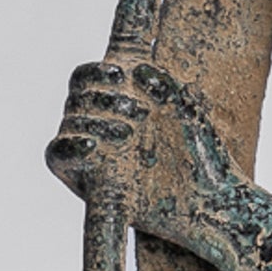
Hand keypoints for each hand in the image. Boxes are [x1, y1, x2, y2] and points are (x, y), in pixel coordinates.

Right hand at [46, 53, 236, 247]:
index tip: (122, 74)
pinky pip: (61, 159)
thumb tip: (140, 69)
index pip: (87, 78)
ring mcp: (93, 153)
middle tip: (140, 112)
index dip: (96, 72)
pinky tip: (91, 147)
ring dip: (95, 122)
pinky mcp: (90, 180)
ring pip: (70, 125)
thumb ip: (165, 84)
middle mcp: (99, 126)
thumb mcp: (186, 112)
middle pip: (76, 99)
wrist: (210, 200)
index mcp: (117, 103)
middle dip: (103, 99)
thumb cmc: (201, 152)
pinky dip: (71, 148)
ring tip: (129, 133)